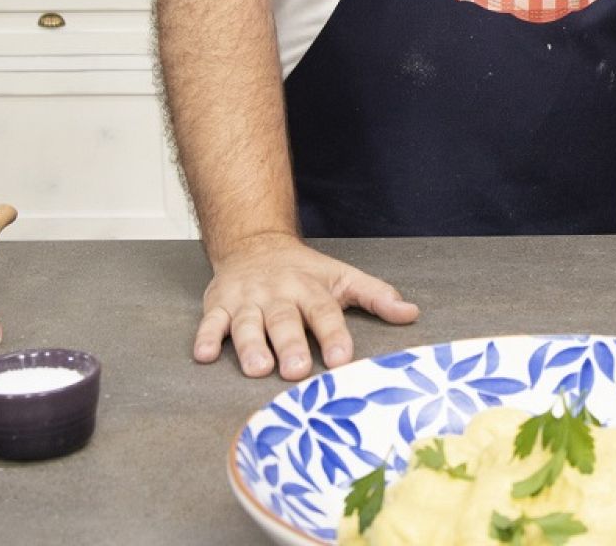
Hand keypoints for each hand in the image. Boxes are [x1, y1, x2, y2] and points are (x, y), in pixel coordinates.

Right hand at [194, 232, 419, 377]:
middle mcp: (279, 294)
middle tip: (297, 370)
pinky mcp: (218, 304)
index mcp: (311, 289)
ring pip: (247, 324)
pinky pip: (210, 322)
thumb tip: (411, 313)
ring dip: (251, 346)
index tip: (342, 358)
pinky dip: (206, 337)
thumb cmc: (304, 272)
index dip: (334, 335)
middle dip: (291, 345)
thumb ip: (376, 296)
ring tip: (258, 368)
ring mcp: (247, 300)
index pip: (325, 312)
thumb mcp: (343, 278)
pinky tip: (204, 354)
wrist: (255, 244)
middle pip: (285, 321)